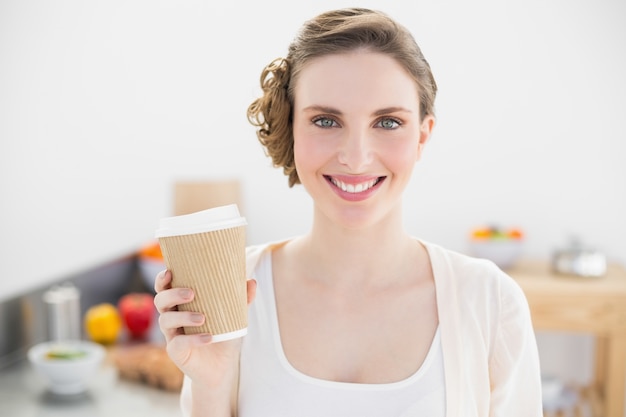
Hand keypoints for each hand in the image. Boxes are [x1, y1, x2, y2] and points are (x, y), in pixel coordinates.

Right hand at [153, 270, 256, 388]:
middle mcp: (172, 317)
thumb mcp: (234, 316)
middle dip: (173, 294)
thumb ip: (241, 299)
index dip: (162, 279)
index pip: (164, 288)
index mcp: (181, 304)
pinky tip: (208, 338)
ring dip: (184, 316)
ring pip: (166, 320)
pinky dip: (193, 339)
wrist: (223, 366)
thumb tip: (252, 281)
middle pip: (160, 300)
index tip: (169, 272)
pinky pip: (178, 343)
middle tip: (192, 293)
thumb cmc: (224, 334)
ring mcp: (172, 335)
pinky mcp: (176, 351)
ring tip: (203, 318)